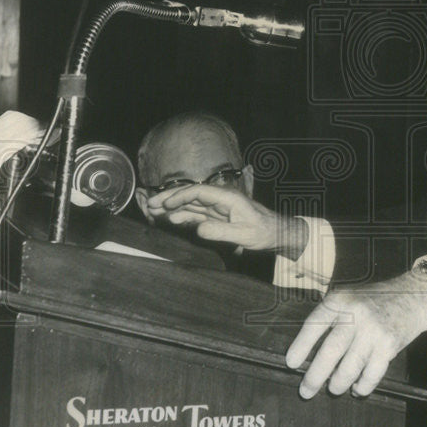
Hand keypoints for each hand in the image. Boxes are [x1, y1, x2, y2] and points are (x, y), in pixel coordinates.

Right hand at [145, 184, 306, 256]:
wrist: (276, 233)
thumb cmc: (264, 231)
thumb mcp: (244, 234)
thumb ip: (221, 232)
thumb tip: (198, 229)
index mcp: (228, 198)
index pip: (199, 192)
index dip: (180, 197)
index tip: (165, 204)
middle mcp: (220, 200)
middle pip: (191, 196)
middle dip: (170, 198)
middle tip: (150, 204)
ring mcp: (218, 208)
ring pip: (191, 205)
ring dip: (173, 207)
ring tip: (154, 212)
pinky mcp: (217, 217)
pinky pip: (196, 215)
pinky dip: (183, 216)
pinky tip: (171, 220)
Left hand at [285, 269, 426, 398]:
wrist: (413, 297)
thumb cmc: (374, 300)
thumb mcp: (349, 298)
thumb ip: (331, 318)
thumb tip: (309, 353)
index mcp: (341, 301)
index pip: (314, 325)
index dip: (300, 346)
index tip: (291, 363)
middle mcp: (356, 314)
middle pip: (330, 351)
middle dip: (315, 376)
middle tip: (306, 391)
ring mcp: (373, 331)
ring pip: (349, 367)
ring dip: (338, 384)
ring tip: (334, 389)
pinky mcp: (389, 345)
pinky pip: (371, 374)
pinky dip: (362, 386)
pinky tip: (357, 388)